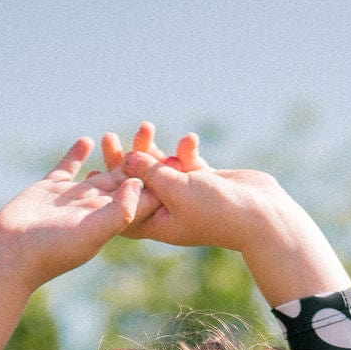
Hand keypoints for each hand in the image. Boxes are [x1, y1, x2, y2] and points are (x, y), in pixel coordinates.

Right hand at [0, 137, 144, 349]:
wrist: (11, 254)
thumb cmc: (53, 250)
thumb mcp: (92, 232)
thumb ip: (119, 211)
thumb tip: (139, 184)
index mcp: (109, 221)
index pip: (140, 200)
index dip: (157, 183)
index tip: (175, 163)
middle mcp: (94, 209)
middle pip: (124, 182)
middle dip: (140, 163)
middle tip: (155, 139)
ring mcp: (72, 198)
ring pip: (100, 172)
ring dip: (114, 155)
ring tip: (127, 137)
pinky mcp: (50, 189)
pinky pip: (68, 167)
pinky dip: (78, 154)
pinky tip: (88, 140)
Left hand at [98, 123, 206, 238]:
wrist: (258, 215)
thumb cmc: (215, 210)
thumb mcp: (176, 190)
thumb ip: (150, 173)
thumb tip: (126, 158)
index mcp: (158, 224)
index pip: (126, 211)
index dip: (108, 194)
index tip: (92, 174)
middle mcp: (169, 212)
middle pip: (140, 186)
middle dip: (125, 162)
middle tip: (108, 137)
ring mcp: (185, 197)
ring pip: (161, 171)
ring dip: (153, 149)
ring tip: (146, 125)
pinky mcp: (202, 183)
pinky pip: (186, 163)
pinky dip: (186, 151)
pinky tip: (190, 139)